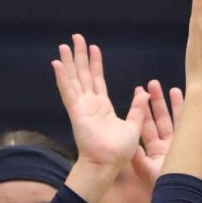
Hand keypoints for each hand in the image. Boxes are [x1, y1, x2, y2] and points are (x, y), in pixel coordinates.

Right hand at [51, 34, 145, 170]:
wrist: (107, 164)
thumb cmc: (118, 152)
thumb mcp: (133, 126)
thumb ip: (137, 108)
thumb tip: (144, 91)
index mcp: (102, 106)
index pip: (97, 80)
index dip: (95, 64)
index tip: (93, 48)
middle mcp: (89, 104)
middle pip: (83, 74)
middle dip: (80, 56)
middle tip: (76, 38)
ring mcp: (81, 107)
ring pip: (73, 79)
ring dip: (69, 62)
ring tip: (64, 45)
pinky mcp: (76, 112)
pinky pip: (68, 91)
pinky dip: (62, 77)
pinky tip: (57, 63)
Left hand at [133, 80, 201, 202]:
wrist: (187, 198)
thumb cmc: (165, 188)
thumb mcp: (146, 171)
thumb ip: (136, 156)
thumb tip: (127, 141)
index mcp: (154, 151)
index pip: (146, 126)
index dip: (142, 110)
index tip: (139, 93)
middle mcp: (167, 146)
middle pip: (160, 119)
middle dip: (155, 102)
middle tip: (151, 84)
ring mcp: (181, 145)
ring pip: (175, 120)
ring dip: (171, 104)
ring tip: (168, 88)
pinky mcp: (193, 145)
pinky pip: (189, 125)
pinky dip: (186, 112)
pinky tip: (186, 98)